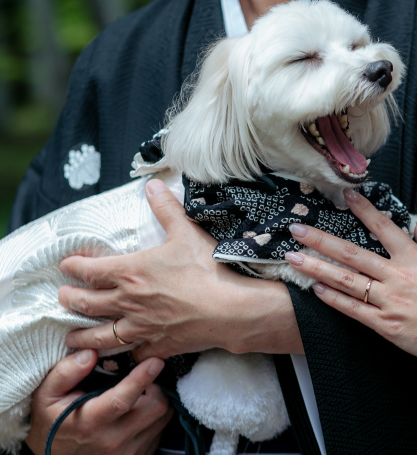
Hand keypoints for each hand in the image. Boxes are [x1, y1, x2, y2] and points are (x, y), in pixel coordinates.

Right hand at [25, 349, 170, 454]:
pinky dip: (156, 417)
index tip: (155, 361)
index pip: (122, 400)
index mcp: (90, 422)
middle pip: (155, 407)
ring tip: (142, 395)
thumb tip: (90, 352)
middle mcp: (112, 440)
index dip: (141, 379)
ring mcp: (128, 451)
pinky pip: (160, 431)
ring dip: (158, 400)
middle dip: (156, 387)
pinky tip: (140, 412)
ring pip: (162, 418)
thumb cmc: (53, 422)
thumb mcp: (47, 396)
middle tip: (145, 379)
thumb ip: (66, 373)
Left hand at [58, 179, 302, 359]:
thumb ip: (166, 208)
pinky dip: (122, 356)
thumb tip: (152, 184)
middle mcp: (128, 302)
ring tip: (71, 337)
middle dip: (69, 300)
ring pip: (101, 335)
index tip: (66, 265)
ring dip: (82, 335)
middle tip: (62, 297)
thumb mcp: (186, 231)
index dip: (74, 267)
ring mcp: (141, 327)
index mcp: (130, 272)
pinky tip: (118, 356)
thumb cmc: (208, 269)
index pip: (89, 270)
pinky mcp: (157, 346)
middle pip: (86, 304)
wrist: (230, 309)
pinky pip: (132, 355)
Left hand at [284, 189, 416, 383]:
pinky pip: (353, 310)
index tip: (347, 195)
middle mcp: (398, 276)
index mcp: (415, 259)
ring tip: (294, 257)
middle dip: (321, 239)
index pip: (384, 227)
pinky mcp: (386, 325)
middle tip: (297, 228)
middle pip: (352, 253)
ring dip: (317, 267)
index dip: (363, 209)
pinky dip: (333, 299)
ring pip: (346, 281)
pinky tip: (316, 290)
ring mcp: (390, 301)